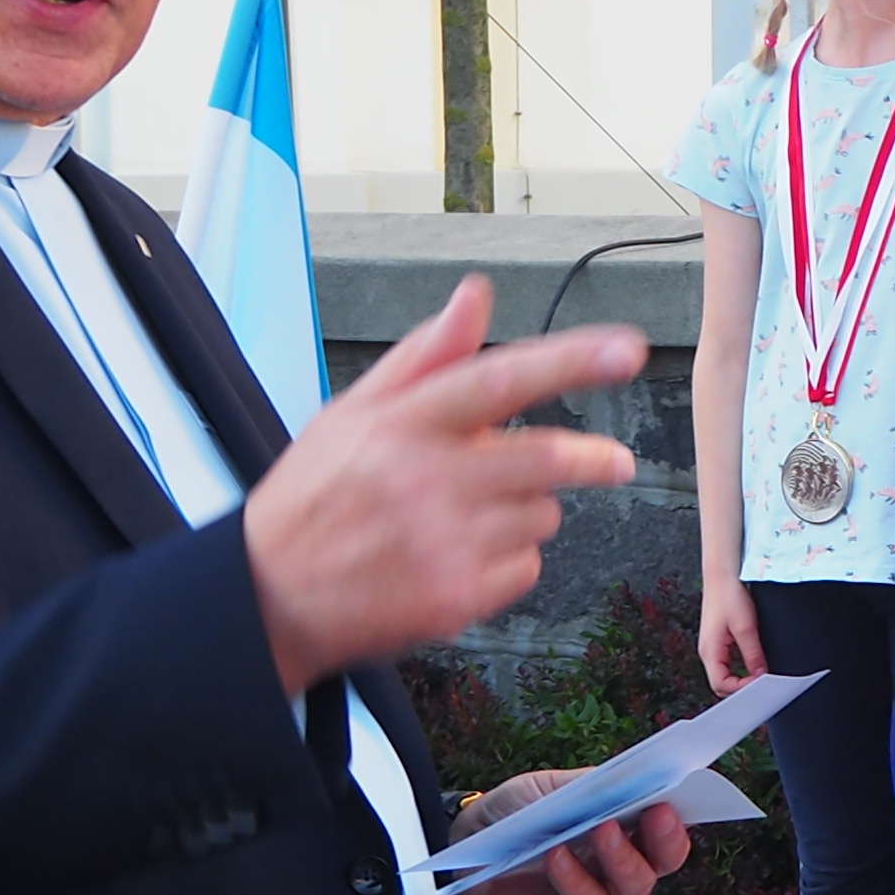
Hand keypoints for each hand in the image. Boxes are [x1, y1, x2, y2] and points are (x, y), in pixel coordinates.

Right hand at [243, 279, 645, 691]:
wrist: (269, 598)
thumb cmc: (315, 497)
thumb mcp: (353, 412)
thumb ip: (425, 354)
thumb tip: (475, 296)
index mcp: (402, 424)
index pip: (500, 380)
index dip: (570, 361)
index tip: (625, 351)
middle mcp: (426, 480)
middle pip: (545, 458)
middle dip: (593, 459)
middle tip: (615, 461)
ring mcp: (443, 543)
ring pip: (540, 515)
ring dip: (528, 509)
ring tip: (469, 514)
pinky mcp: (456, 597)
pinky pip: (525, 567)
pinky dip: (510, 561)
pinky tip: (459, 557)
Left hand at [440, 770, 693, 894]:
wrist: (460, 859)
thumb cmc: (511, 820)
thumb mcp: (550, 789)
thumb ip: (591, 785)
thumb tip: (634, 775)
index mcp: (628, 828)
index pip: (669, 821)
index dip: (683, 806)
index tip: (682, 787)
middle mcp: (626, 867)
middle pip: (667, 858)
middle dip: (667, 835)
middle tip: (657, 811)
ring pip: (637, 886)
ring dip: (622, 857)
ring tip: (602, 829)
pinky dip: (577, 882)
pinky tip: (558, 857)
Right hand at [700, 580, 765, 696]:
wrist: (722, 576)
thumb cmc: (729, 596)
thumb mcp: (747, 628)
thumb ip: (753, 654)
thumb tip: (762, 675)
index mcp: (709, 652)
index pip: (721, 685)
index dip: (742, 690)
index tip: (761, 685)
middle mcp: (708, 652)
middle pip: (721, 684)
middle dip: (741, 689)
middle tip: (763, 685)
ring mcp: (712, 648)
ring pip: (724, 675)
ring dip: (741, 679)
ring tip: (760, 677)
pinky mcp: (718, 642)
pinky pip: (727, 664)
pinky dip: (740, 670)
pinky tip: (754, 666)